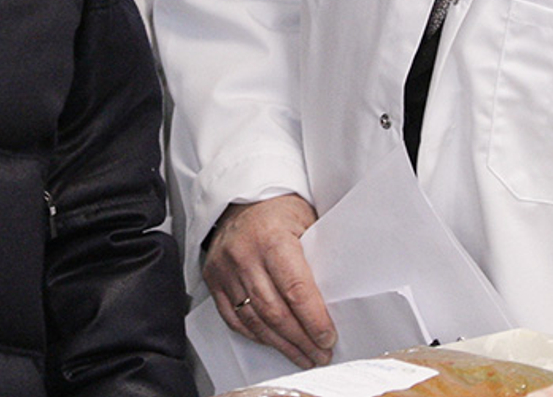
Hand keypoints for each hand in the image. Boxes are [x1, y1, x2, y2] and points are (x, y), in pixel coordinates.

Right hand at [202, 194, 335, 368]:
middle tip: (320, 353)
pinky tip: (274, 342)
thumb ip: (318, 256)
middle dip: (301, 339)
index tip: (327, 337)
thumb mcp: (306, 221)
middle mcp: (244, 255)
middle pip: (274, 311)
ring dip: (281, 344)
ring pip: (255, 320)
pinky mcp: (213, 279)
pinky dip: (256, 335)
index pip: (295, 289)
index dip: (313, 320)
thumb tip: (338, 297)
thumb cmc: (279, 209)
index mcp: (271, 237)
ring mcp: (225, 269)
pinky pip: (234, 318)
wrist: (242, 198)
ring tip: (302, 355)